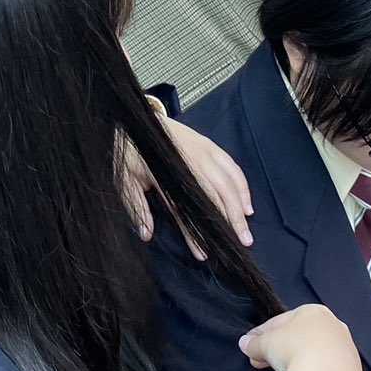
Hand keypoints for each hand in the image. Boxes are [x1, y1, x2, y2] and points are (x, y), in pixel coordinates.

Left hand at [120, 114, 253, 251]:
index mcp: (164, 172)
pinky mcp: (208, 144)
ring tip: (247, 229)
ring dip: (240, 206)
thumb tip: (146, 236)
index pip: (183, 209)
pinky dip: (242, 185)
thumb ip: (136, 207)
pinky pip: (232, 166)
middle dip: (231, 220)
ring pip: (228, 181)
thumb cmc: (129, 152)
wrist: (135, 118)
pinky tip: (247, 203)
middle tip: (242, 243)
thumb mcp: (123, 180)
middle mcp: (188, 161)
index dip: (194, 232)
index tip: (203, 252)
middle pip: (215, 194)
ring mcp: (202, 150)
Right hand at [239, 306, 362, 370]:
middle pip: (301, 339)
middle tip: (260, 362)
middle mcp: (336, 328)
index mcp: (315, 313)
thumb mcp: (265, 343)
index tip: (250, 345)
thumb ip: (254, 342)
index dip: (262, 333)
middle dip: (278, 350)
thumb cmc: (294, 350)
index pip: (282, 321)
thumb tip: (246, 344)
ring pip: (316, 357)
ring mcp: (348, 353)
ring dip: (297, 365)